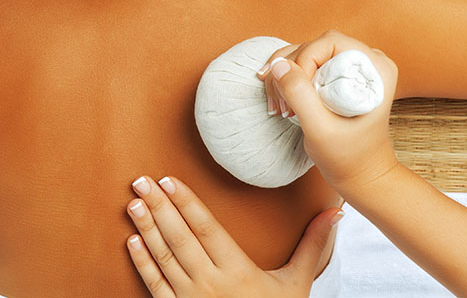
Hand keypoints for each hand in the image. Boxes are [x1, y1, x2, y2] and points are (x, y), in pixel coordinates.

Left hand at [125, 175, 340, 296]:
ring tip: (133, 203)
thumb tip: (334, 213)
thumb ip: (312, 245)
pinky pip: (155, 287)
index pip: (206, 228)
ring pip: (164, 259)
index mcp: (238, 271)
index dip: (186, 202)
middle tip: (141, 180)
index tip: (169, 179)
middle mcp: (210, 284)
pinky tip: (132, 242)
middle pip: (180, 238)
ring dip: (146, 229)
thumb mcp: (298, 283)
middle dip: (158, 207)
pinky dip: (142, 264)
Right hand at [257, 30, 400, 194]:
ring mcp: (352, 67)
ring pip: (306, 53)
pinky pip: (307, 65)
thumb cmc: (349, 157)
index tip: (295, 95)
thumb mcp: (320, 129)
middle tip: (279, 102)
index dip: (304, 61)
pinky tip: (281, 101)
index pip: (329, 42)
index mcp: (376, 68)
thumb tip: (278, 64)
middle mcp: (366, 61)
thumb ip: (300, 95)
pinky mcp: (338, 76)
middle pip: (314, 46)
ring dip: (284, 75)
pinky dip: (289, 80)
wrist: (361, 174)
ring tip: (278, 105)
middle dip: (289, 70)